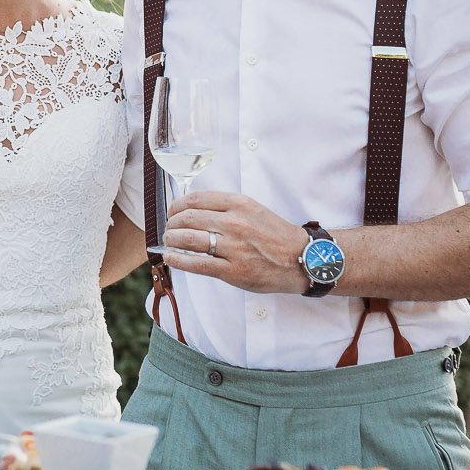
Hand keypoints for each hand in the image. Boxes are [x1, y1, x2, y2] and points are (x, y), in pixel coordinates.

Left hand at [160, 191, 311, 295]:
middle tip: (169, 230)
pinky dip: (178, 260)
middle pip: (188, 218)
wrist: (301, 258)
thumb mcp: (253, 209)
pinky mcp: (233, 270)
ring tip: (169, 242)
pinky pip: (197, 264)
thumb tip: (191, 209)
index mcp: (239, 204)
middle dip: (171, 224)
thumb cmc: (275, 235)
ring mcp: (234, 247)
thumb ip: (225, 207)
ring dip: (171, 240)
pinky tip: (170, 257)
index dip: (176, 206)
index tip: (172, 212)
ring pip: (189, 239)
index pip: (195, 199)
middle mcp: (235, 223)